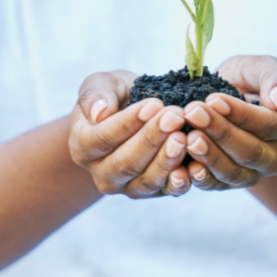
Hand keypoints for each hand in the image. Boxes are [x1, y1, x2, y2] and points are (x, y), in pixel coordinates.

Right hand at [68, 71, 191, 197]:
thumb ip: (95, 95)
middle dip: (152, 139)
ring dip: (167, 159)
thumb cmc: (114, 97)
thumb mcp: (101, 84)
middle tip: (175, 117)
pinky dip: (180, 181)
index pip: (103, 138)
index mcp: (82, 146)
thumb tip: (100, 112)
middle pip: (125, 163)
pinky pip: (166, 191)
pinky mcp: (153, 192)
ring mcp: (127, 187)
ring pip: (146, 180)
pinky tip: (194, 166)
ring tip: (184, 136)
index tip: (154, 104)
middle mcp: (101, 173)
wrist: (129, 115)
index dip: (129, 122)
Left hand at [181, 55, 276, 189]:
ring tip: (188, 137)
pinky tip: (186, 166)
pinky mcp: (228, 183)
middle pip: (250, 151)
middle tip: (193, 113)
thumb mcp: (261, 68)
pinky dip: (201, 178)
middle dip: (220, 132)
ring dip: (209, 155)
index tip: (213, 98)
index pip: (269, 125)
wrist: (225, 101)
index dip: (241, 114)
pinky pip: (215, 185)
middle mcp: (275, 156)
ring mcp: (252, 173)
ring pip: (233, 172)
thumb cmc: (247, 81)